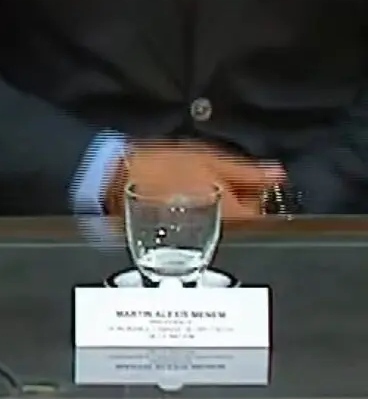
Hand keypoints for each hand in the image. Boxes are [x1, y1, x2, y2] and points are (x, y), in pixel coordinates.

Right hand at [107, 141, 281, 220]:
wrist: (121, 176)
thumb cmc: (165, 167)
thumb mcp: (214, 160)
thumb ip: (250, 173)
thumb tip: (277, 175)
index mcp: (233, 215)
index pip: (261, 213)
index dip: (258, 193)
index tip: (249, 180)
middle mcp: (215, 232)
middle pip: (240, 221)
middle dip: (236, 201)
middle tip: (222, 180)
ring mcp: (192, 237)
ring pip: (216, 224)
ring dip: (215, 207)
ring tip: (200, 186)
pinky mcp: (172, 236)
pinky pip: (194, 227)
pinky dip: (195, 214)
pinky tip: (184, 198)